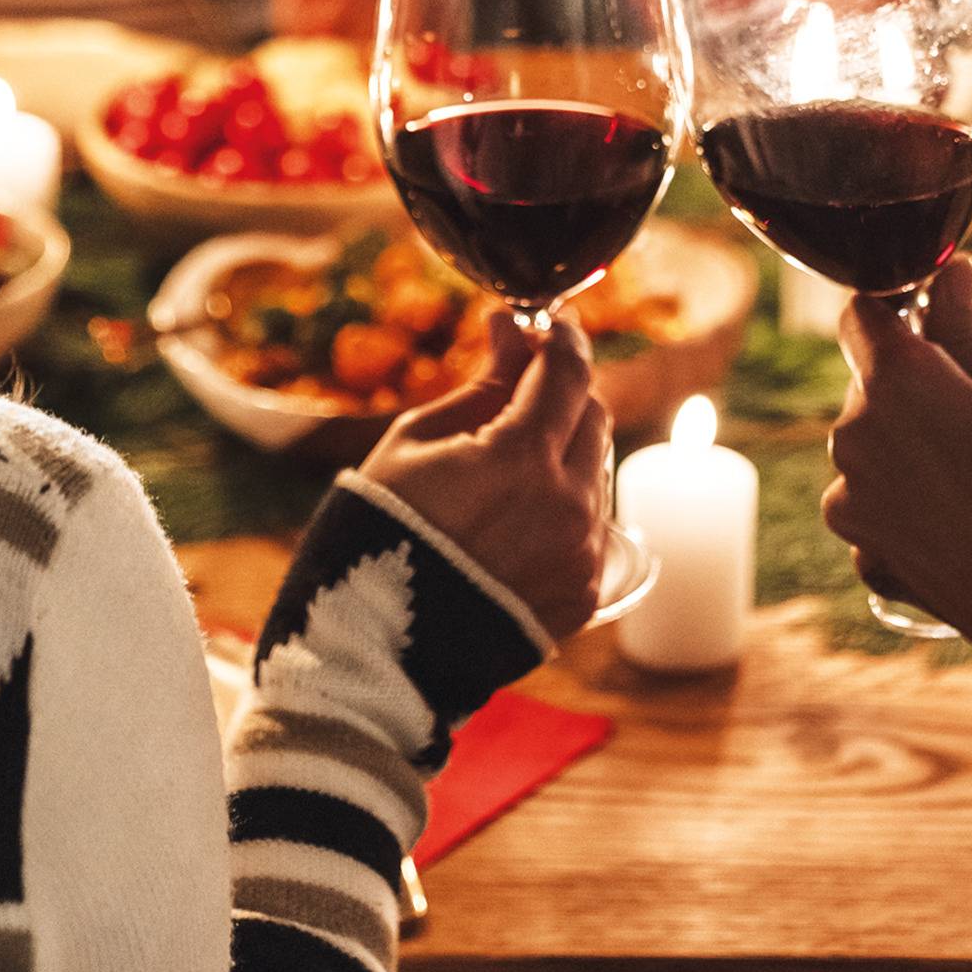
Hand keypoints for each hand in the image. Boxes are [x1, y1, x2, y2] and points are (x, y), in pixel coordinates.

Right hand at [355, 309, 609, 643]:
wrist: (374, 647)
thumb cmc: (379, 532)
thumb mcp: (416, 442)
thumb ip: (483, 385)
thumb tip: (514, 329)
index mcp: (522, 460)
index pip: (569, 372)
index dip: (561, 338)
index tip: (548, 324)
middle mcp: (568, 507)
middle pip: (594, 417)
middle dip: (562, 393)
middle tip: (521, 386)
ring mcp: (582, 555)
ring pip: (597, 472)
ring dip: (563, 452)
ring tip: (502, 467)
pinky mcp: (585, 594)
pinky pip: (591, 527)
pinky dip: (564, 507)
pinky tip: (512, 518)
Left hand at [822, 254, 971, 681]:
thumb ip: (967, 335)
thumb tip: (946, 275)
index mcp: (898, 383)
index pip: (862, 313)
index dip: (899, 311)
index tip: (939, 325)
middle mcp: (854, 439)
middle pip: (869, 385)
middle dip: (916, 388)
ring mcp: (851, 503)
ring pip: (873, 447)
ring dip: (913, 450)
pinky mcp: (862, 553)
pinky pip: (877, 505)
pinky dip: (912, 507)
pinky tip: (971, 528)